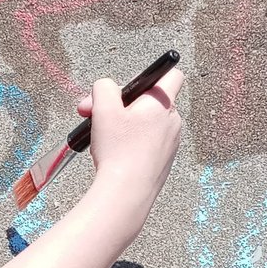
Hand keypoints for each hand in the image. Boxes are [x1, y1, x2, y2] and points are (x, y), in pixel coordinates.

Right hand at [74, 65, 185, 210]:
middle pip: (148, 101)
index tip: (130, 87)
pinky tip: (112, 153)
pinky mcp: (162, 161)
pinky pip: (145, 142)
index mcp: (163, 104)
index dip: (151, 75)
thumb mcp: (103, 108)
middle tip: (93, 112)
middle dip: (120, 103)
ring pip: (145, 123)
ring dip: (122, 123)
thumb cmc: (119, 150)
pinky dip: (129, 142)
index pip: (172, 75)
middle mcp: (172, 121)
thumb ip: (103, 87)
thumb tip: (106, 87)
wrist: (126, 193)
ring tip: (101, 136)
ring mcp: (169, 143)